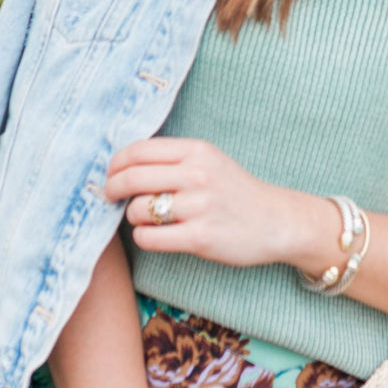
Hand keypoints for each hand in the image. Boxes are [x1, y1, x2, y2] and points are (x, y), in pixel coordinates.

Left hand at [106, 137, 334, 270]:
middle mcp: (198, 175)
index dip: (116, 163)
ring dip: (133, 216)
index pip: (138, 150)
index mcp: (197, 151)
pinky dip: (143, 238)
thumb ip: (173, 159)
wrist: (277, 221)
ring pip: (138, 210)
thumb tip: (123, 164)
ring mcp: (200, 207)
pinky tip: (154, 235)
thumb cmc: (236, 191)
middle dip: (113, 189)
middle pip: (132, 178)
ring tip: (144, 219)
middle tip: (111, 197)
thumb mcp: (210, 161)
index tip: (111, 173)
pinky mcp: (200, 237)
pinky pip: (150, 237)